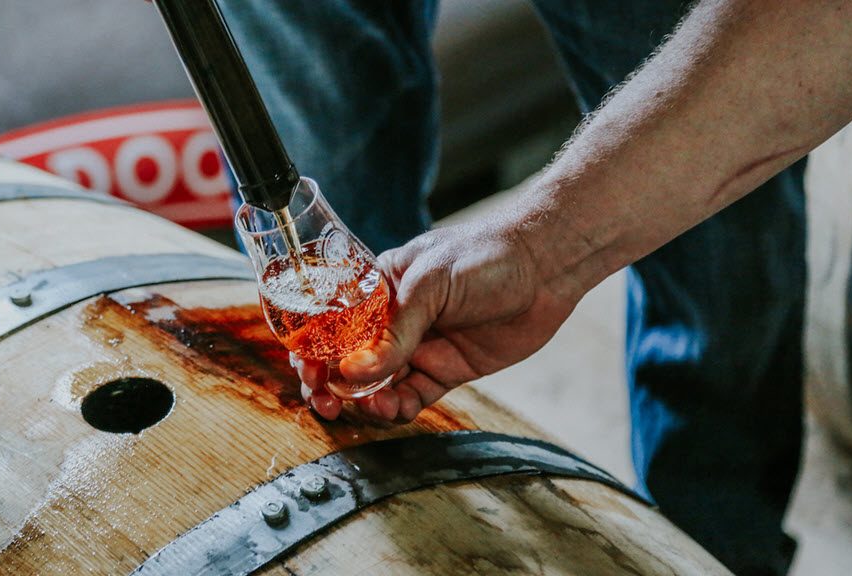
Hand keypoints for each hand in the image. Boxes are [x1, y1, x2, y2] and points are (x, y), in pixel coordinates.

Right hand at [294, 207, 586, 421]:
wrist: (545, 267)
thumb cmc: (485, 256)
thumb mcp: (430, 283)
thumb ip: (395, 331)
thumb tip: (355, 373)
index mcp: (378, 288)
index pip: (332, 321)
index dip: (313, 347)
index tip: (306, 368)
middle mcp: (393, 321)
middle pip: (347, 359)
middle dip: (329, 383)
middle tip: (323, 400)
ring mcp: (418, 347)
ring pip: (376, 385)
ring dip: (362, 400)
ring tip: (365, 404)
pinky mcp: (445, 371)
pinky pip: (411, 397)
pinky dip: (396, 409)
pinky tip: (392, 407)